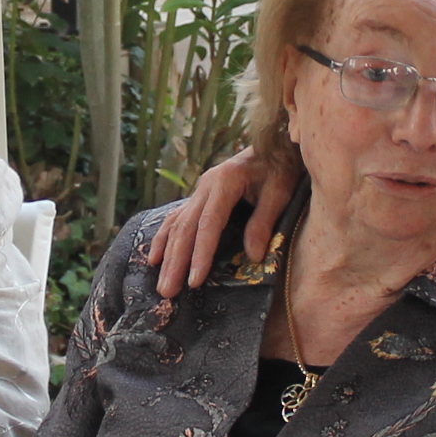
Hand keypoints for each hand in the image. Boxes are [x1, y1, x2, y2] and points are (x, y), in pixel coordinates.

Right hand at [144, 148, 288, 296]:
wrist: (274, 144)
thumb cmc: (281, 166)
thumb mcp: (280, 191)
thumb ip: (264, 221)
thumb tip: (253, 256)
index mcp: (225, 181)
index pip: (209, 224)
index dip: (200, 253)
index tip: (195, 280)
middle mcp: (206, 185)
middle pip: (186, 228)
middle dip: (176, 262)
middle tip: (168, 292)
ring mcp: (199, 190)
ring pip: (177, 225)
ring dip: (167, 256)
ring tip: (162, 285)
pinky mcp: (199, 196)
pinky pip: (176, 219)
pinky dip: (164, 239)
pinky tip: (154, 258)